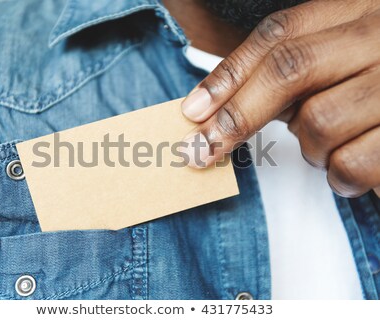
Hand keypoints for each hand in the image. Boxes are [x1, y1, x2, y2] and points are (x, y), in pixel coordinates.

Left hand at [181, 0, 379, 197]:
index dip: (228, 74)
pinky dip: (340, 176)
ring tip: (329, 147)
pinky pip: (351, 162)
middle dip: (238, 115)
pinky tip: (351, 171)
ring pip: (319, 122)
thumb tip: (222, 105)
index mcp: (358, 11)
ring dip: (310, 148)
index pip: (279, 34)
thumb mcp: (345, 58)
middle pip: (289, 70)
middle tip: (203, 151)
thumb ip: (296, 71)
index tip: (193, 111)